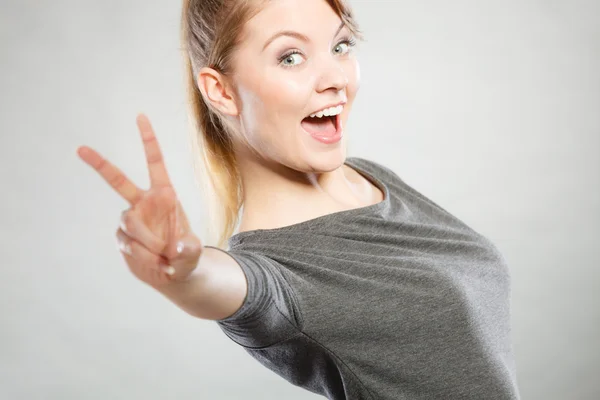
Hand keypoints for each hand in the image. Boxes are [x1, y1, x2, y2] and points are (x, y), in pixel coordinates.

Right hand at [77, 114, 203, 287]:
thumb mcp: (194, 252)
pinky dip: (141, 255)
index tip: (140, 116)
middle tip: (80, 148)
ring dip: (147, 242)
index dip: (148, 140)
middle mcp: (143, 203)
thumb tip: (176, 249)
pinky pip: (127, 243)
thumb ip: (189, 249)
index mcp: (164, 194)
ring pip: (129, 223)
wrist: (175, 274)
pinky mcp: (122, 238)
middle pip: (118, 181)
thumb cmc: (187, 255)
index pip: (155, 162)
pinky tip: (154, 263)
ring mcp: (131, 220)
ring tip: (164, 257)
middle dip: (99, 164)